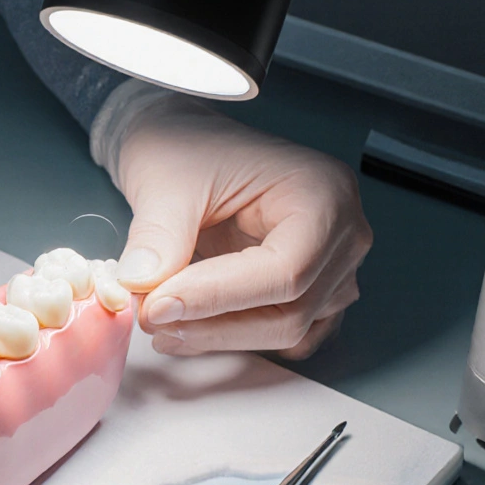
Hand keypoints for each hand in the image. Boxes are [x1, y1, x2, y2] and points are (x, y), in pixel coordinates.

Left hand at [109, 95, 372, 358]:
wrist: (183, 145)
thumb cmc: (185, 149)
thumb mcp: (164, 183)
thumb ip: (158, 239)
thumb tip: (142, 291)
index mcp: (322, 194)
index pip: (285, 270)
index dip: (217, 298)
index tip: (157, 307)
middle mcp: (342, 233)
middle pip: (293, 310)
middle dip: (214, 324)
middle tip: (150, 319)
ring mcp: (332, 266)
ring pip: (289, 330)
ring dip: (221, 336)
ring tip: (161, 323)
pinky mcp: (310, 290)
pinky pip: (287, 335)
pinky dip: (238, 338)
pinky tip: (192, 327)